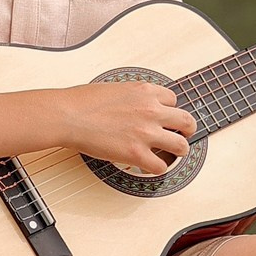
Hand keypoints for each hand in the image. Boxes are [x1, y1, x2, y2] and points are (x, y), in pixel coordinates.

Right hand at [65, 77, 195, 175]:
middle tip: (182, 135)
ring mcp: (146, 133)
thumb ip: (132, 96)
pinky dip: (156, 168)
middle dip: (187, 130)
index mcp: (145, 91)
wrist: (68, 115)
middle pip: (186, 121)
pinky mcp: (137, 153)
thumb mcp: (115, 87)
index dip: (169, 110)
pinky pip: (160, 166)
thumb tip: (135, 105)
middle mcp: (151, 110)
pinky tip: (148, 166)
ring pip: (181, 146)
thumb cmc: (83, 101)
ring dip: (178, 151)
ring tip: (171, 154)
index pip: (173, 100)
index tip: (164, 117)